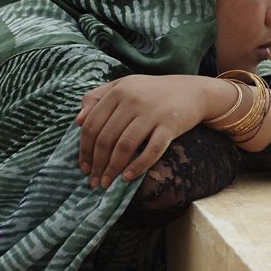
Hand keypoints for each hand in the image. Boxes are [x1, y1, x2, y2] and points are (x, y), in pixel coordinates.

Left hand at [76, 75, 230, 188]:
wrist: (192, 91)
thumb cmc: (152, 92)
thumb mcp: (123, 86)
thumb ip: (97, 97)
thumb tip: (77, 121)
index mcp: (117, 91)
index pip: (91, 125)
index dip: (84, 150)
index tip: (83, 167)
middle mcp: (132, 100)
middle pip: (105, 139)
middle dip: (96, 164)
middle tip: (94, 181)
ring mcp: (152, 113)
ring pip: (124, 146)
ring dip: (113, 169)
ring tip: (107, 184)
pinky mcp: (170, 125)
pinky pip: (151, 150)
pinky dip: (138, 166)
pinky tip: (128, 178)